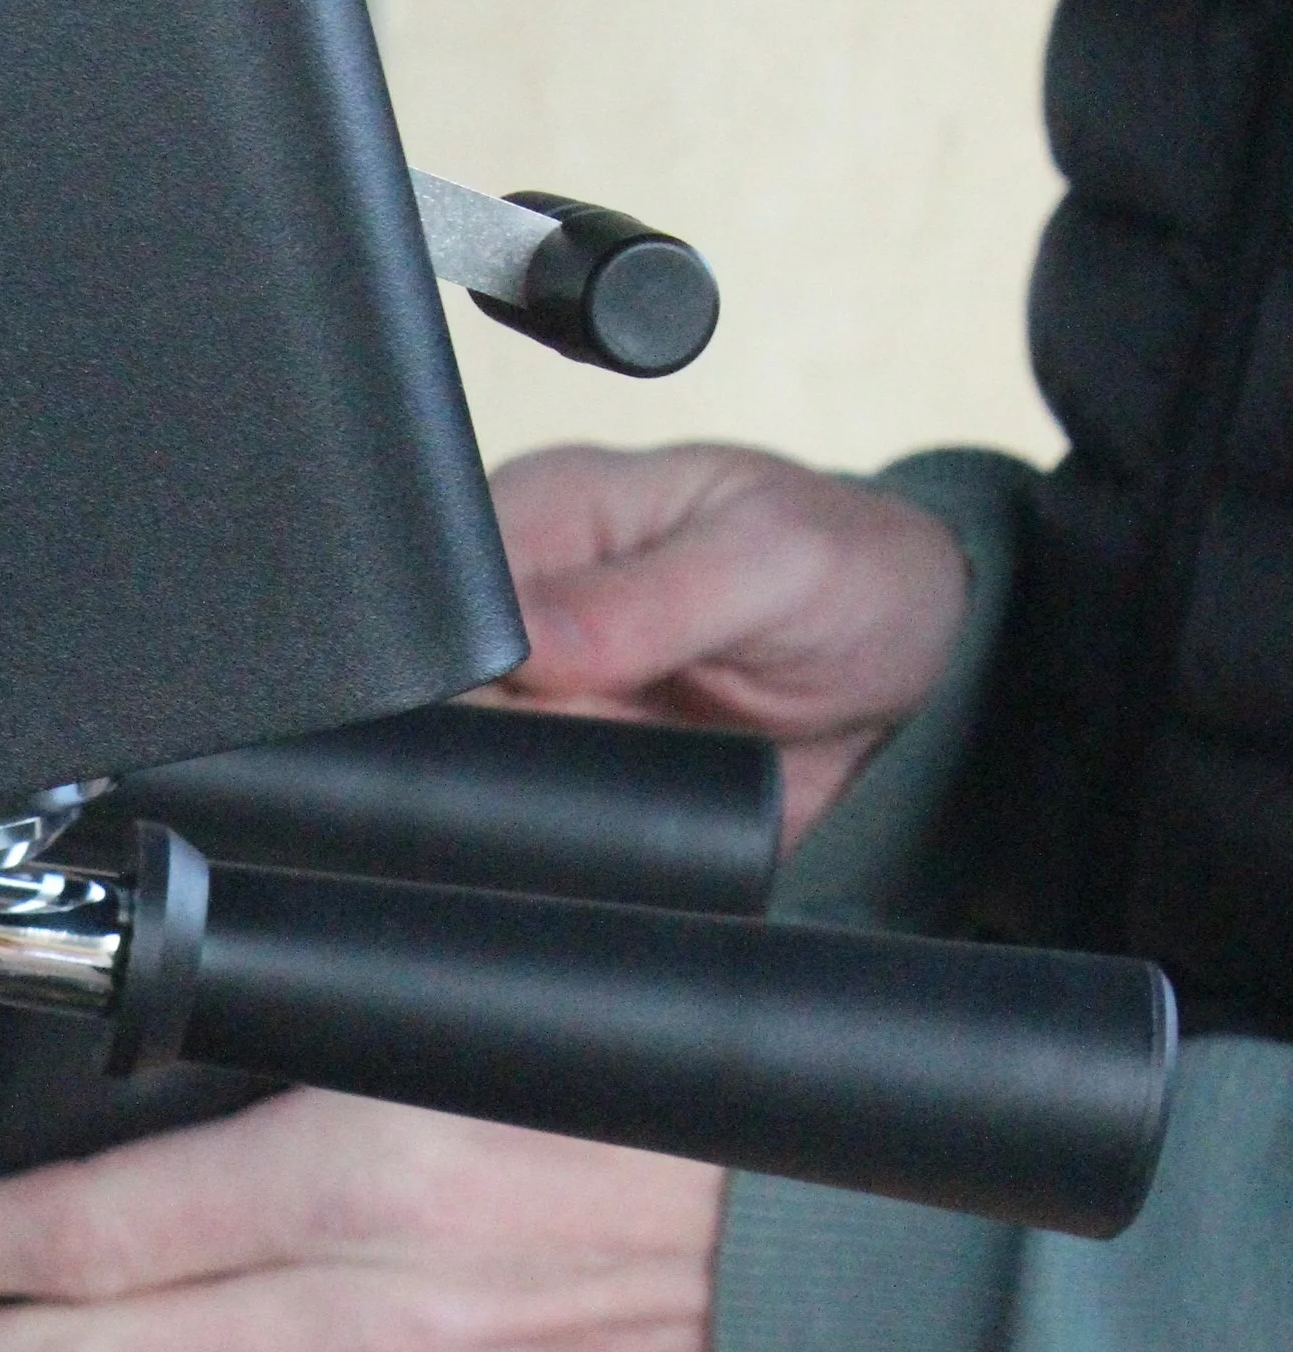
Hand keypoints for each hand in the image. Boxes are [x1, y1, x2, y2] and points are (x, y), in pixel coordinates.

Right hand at [489, 443, 972, 840]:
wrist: (916, 683)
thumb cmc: (853, 577)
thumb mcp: (773, 563)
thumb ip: (649, 599)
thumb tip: (531, 643)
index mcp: (546, 514)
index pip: (446, 587)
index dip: (463, 650)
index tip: (537, 690)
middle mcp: (523, 612)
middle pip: (436, 690)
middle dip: (492, 732)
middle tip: (606, 733)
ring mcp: (540, 705)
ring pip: (467, 767)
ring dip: (528, 793)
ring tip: (640, 764)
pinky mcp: (571, 778)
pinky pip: (525, 822)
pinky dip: (557, 837)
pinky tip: (620, 815)